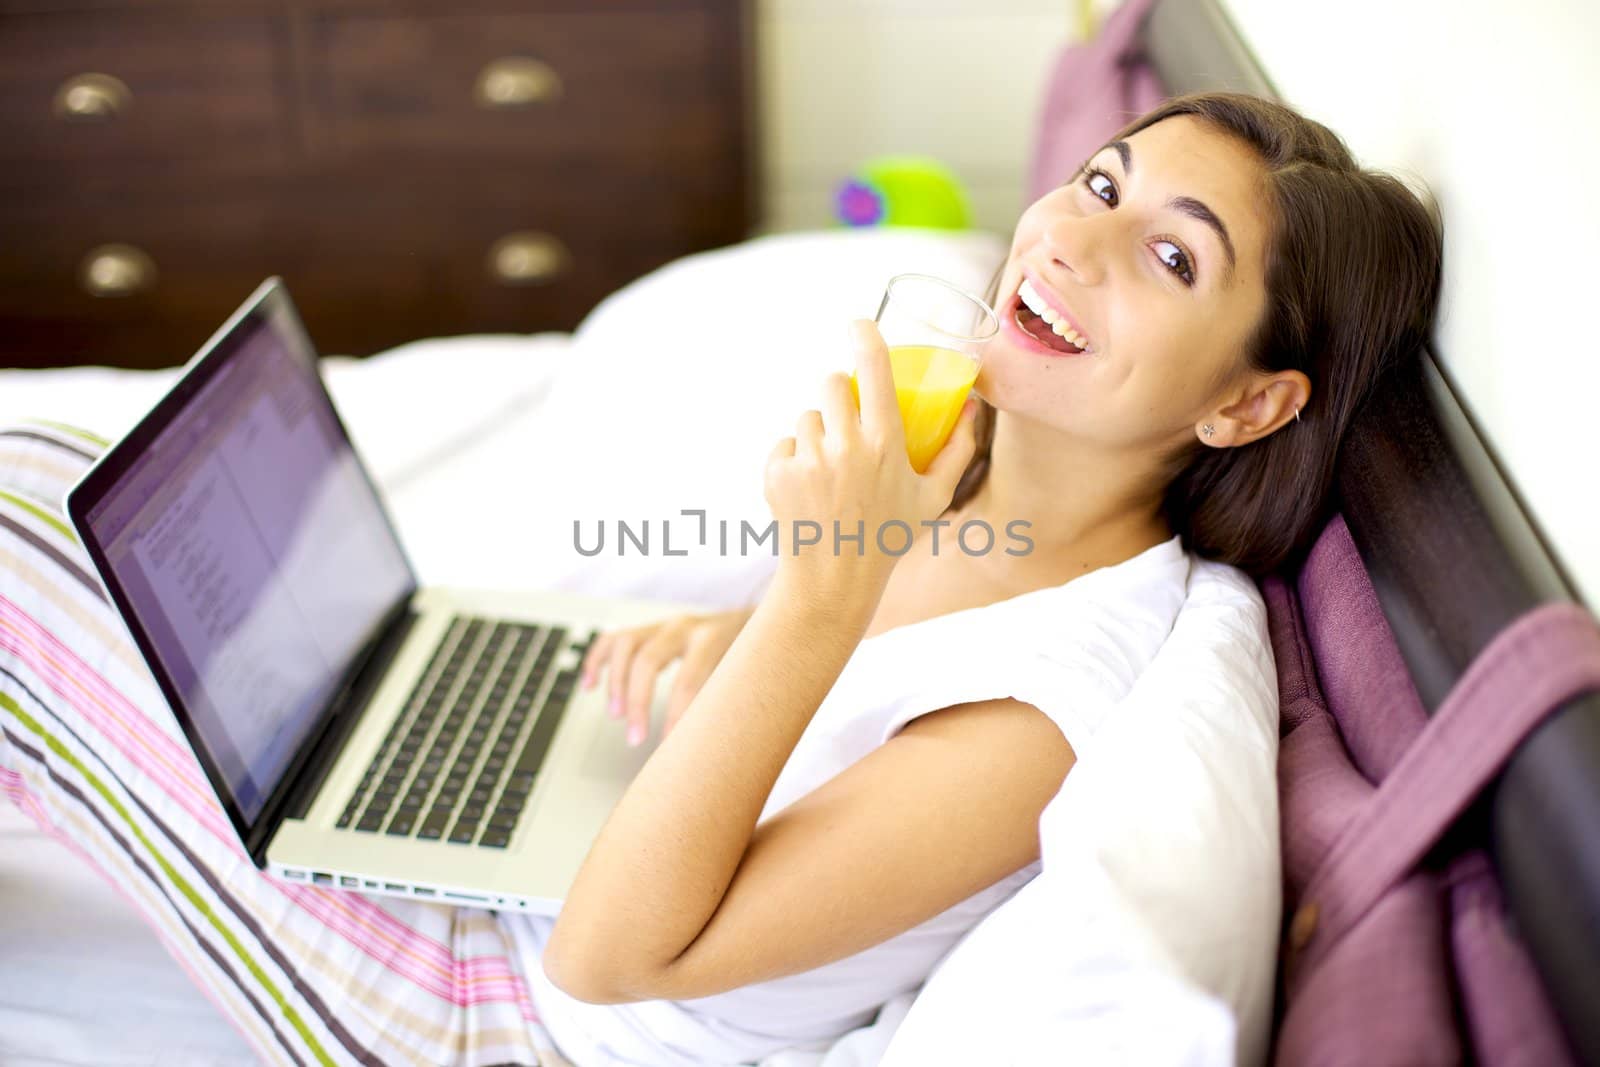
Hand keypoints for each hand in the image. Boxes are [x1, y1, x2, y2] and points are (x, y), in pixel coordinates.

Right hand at [580, 607, 755, 745]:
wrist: (755, 620)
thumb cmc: (751, 657)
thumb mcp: (751, 676)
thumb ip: (733, 703)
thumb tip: (714, 746)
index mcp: (714, 637)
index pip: (689, 677)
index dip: (677, 714)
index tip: (669, 746)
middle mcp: (685, 626)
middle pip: (648, 660)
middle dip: (638, 702)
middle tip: (635, 738)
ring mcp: (663, 625)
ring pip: (626, 646)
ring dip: (616, 682)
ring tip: (615, 715)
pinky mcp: (648, 629)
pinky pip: (612, 639)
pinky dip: (597, 661)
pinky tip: (589, 686)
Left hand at [763, 320, 979, 588]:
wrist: (832, 582)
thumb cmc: (889, 538)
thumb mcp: (933, 498)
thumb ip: (958, 450)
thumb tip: (972, 407)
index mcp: (885, 446)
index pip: (875, 372)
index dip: (866, 338)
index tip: (859, 322)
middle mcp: (846, 448)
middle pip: (832, 383)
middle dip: (839, 393)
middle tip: (848, 418)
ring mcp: (808, 460)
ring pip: (807, 416)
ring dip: (818, 431)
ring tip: (831, 469)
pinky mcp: (778, 472)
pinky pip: (785, 444)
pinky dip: (794, 460)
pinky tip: (809, 490)